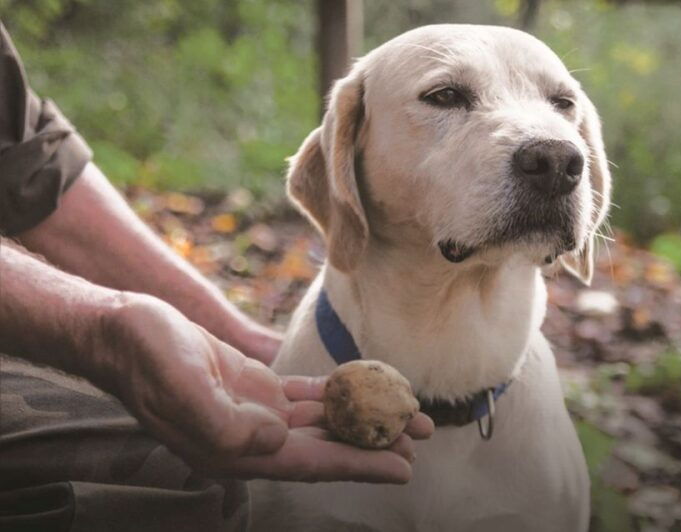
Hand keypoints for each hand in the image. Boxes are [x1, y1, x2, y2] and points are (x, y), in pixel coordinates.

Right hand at [98, 294, 433, 482]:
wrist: (124, 332)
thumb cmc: (146, 357)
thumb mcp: (180, 385)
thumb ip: (225, 421)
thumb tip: (275, 440)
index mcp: (236, 449)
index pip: (310, 463)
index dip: (358, 464)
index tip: (402, 466)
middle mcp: (253, 438)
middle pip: (327, 444)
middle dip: (375, 441)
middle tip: (422, 434)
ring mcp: (256, 413)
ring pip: (323, 420)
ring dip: (364, 416)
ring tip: (406, 413)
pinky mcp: (256, 387)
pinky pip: (307, 394)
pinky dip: (338, 391)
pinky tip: (364, 386)